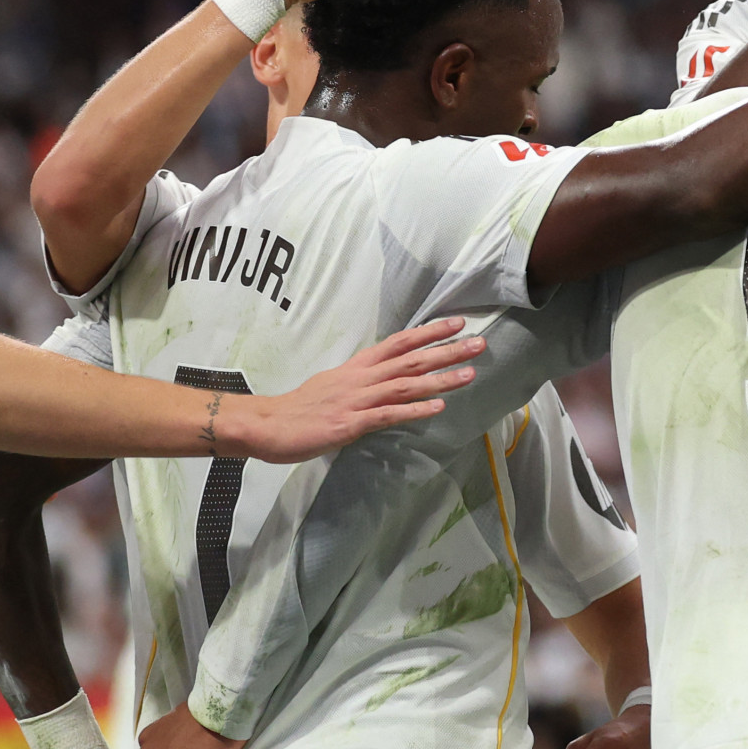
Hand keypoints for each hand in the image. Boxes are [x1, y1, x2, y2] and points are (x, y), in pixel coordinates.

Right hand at [222, 318, 485, 462]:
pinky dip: (415, 409)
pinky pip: (389, 415)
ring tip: (470, 374)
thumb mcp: (335, 385)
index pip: (400, 342)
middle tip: (480, 343)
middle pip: (412, 359)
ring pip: (406, 384)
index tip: (458, 323)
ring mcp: (358, 399)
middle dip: (448, 351)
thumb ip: (363, 382)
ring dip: (441, 379)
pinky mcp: (351, 423)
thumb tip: (385, 382)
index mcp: (358, 367)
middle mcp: (362, 378)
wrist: (267, 425)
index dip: (430, 332)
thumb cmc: (301, 409)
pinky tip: (437, 407)